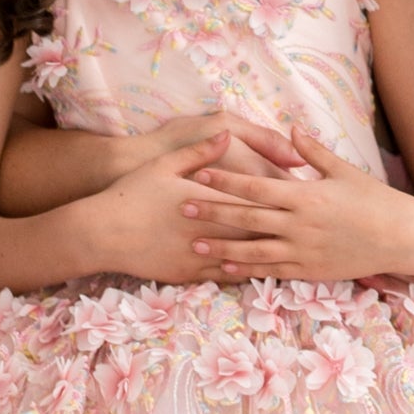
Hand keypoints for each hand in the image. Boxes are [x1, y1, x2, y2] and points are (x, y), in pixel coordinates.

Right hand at [70, 121, 299, 283]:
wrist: (102, 232)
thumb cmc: (132, 191)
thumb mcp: (165, 163)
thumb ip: (201, 151)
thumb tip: (228, 136)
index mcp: (206, 198)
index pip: (250, 199)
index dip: (278, 198)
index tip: (302, 197)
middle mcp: (207, 228)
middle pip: (254, 230)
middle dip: (283, 229)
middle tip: (311, 228)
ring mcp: (197, 255)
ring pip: (243, 257)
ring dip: (270, 255)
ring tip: (297, 254)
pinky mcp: (188, 274)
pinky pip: (223, 277)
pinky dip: (245, 274)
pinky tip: (263, 274)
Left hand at [182, 125, 413, 284]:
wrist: (401, 238)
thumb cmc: (374, 200)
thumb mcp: (345, 170)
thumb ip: (314, 153)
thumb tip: (291, 129)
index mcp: (306, 196)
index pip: (256, 187)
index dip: (225, 181)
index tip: (200, 173)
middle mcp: (300, 225)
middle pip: (247, 218)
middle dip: (212, 212)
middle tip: (182, 206)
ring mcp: (304, 251)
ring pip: (253, 250)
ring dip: (221, 247)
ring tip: (194, 243)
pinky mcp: (310, 271)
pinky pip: (273, 271)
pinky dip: (248, 270)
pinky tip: (227, 269)